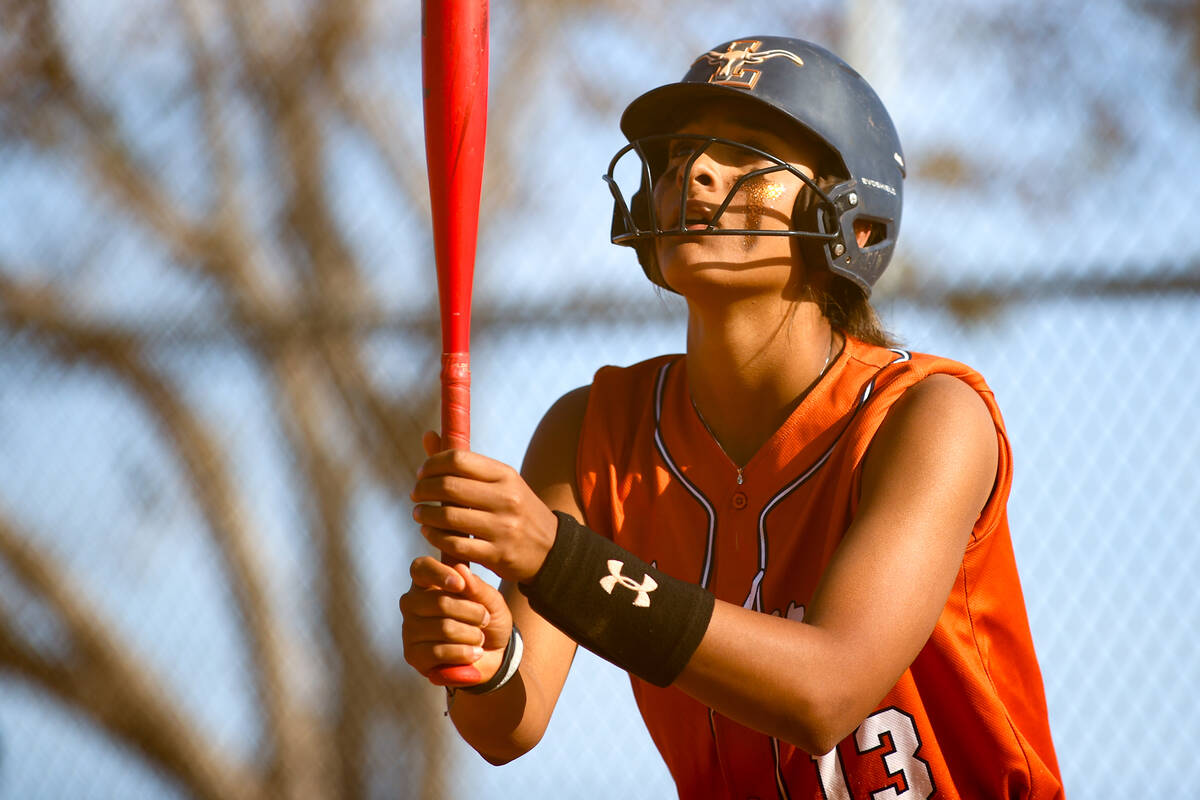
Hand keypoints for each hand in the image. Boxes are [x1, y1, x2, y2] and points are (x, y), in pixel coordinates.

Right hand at [400, 558, 512, 684]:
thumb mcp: (491, 600)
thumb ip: (477, 585)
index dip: (440, 574)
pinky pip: (440, 652)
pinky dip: (464, 653)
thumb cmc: (487, 619)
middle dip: (472, 613)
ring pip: (444, 628)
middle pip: (440, 602)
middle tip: (485, 619)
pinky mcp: (413, 655)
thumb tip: (460, 569)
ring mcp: (409, 630)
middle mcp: (412, 603)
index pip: (421, 568)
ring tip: (480, 638)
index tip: (460, 584)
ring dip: (472, 634)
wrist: (494, 654)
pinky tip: (473, 653)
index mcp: (427, 582)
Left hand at [411, 432, 558, 583]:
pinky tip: (430, 532)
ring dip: (425, 515)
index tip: (422, 473)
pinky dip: (435, 537)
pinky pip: (455, 544)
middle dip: (423, 490)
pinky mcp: (497, 555)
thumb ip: (463, 462)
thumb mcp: (500, 482)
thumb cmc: (516, 510)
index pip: (458, 460)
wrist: (551, 548)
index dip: (432, 464)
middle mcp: (506, 499)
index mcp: (506, 475)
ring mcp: (503, 528)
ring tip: (419, 514)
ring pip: (448, 517)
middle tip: (415, 494)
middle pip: (449, 487)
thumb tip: (427, 434)